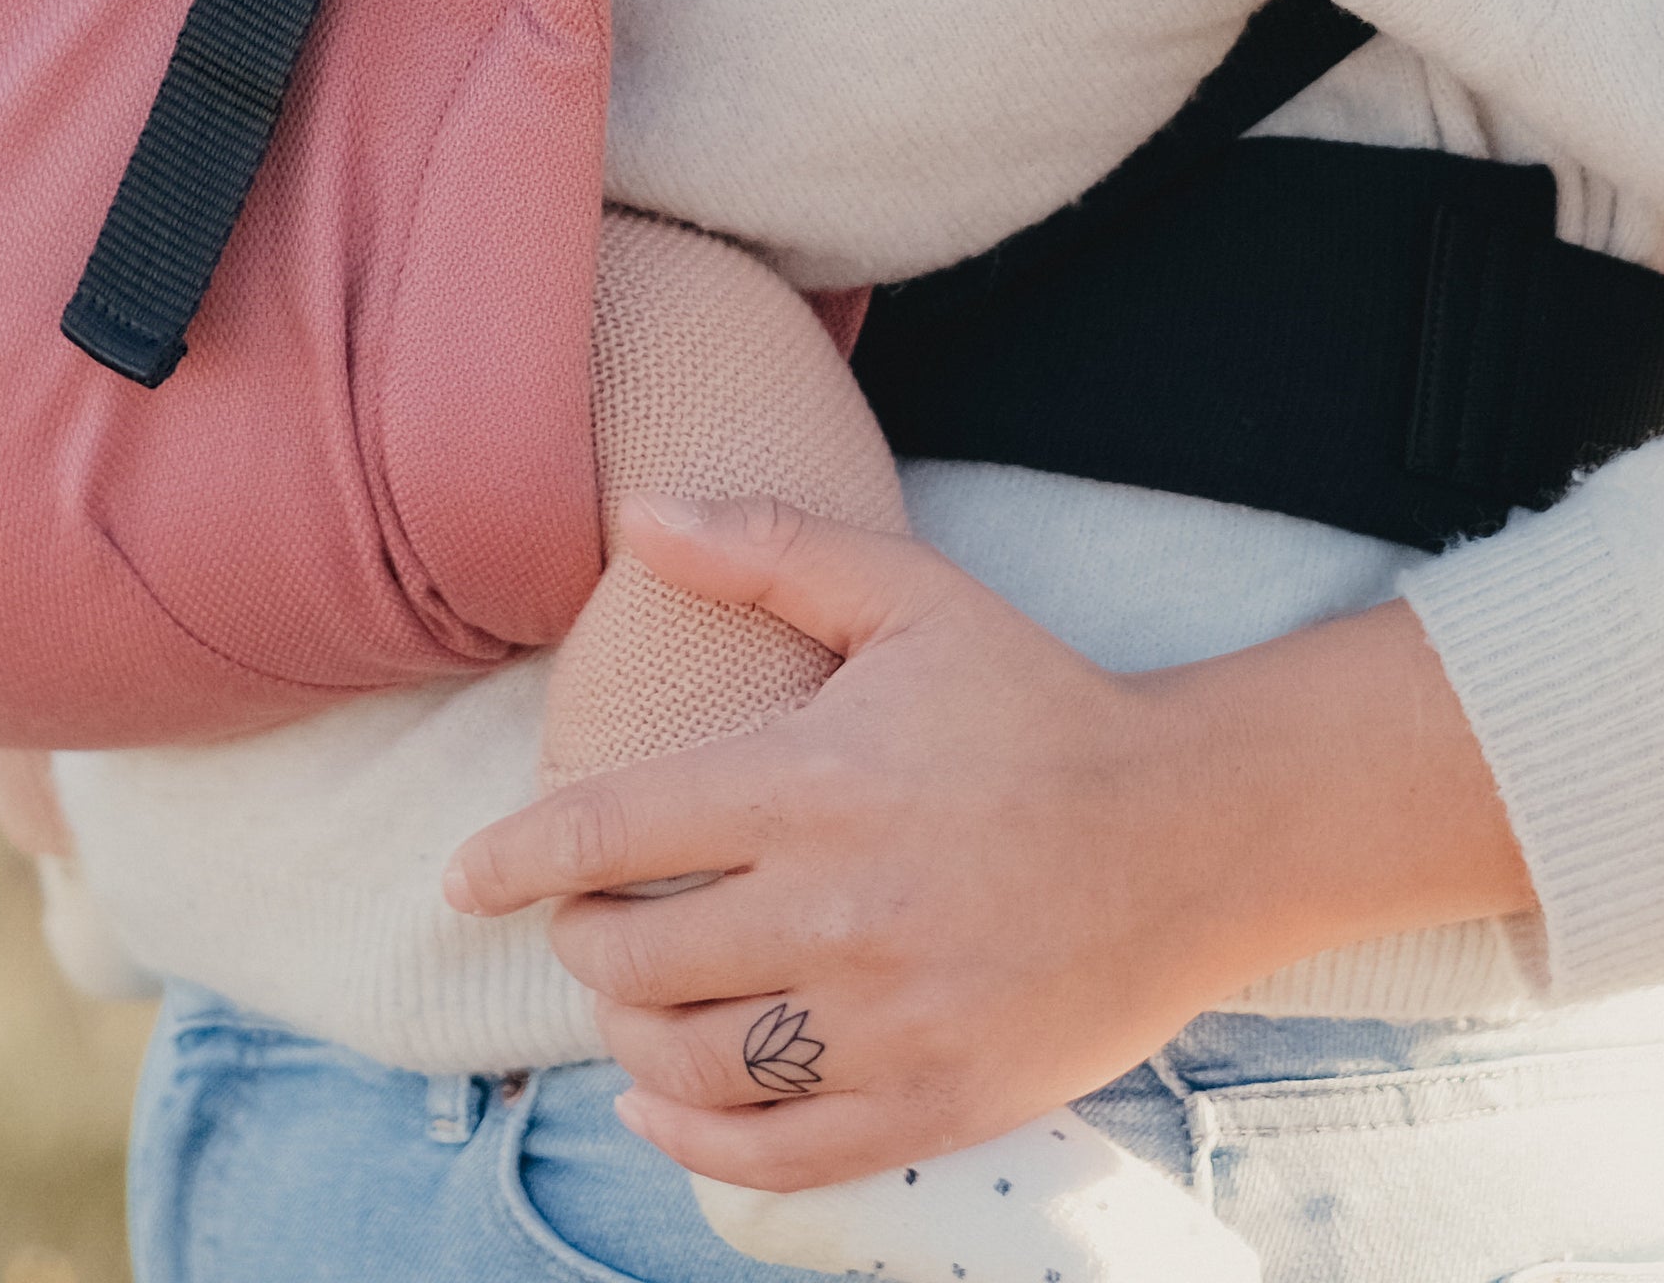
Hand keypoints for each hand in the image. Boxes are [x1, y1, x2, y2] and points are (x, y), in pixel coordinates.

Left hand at [438, 496, 1531, 1190]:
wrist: (1198, 833)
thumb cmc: (1041, 705)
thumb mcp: (913, 599)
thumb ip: (769, 547)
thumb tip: (635, 512)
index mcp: (812, 781)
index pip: (606, 830)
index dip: (514, 861)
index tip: (465, 880)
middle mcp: (836, 909)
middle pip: (631, 957)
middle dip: (582, 944)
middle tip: (590, 926)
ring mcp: (886, 1019)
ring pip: (686, 1063)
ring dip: (627, 1039)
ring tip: (630, 1005)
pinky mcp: (934, 1101)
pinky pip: (773, 1150)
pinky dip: (692, 1141)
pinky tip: (662, 1108)